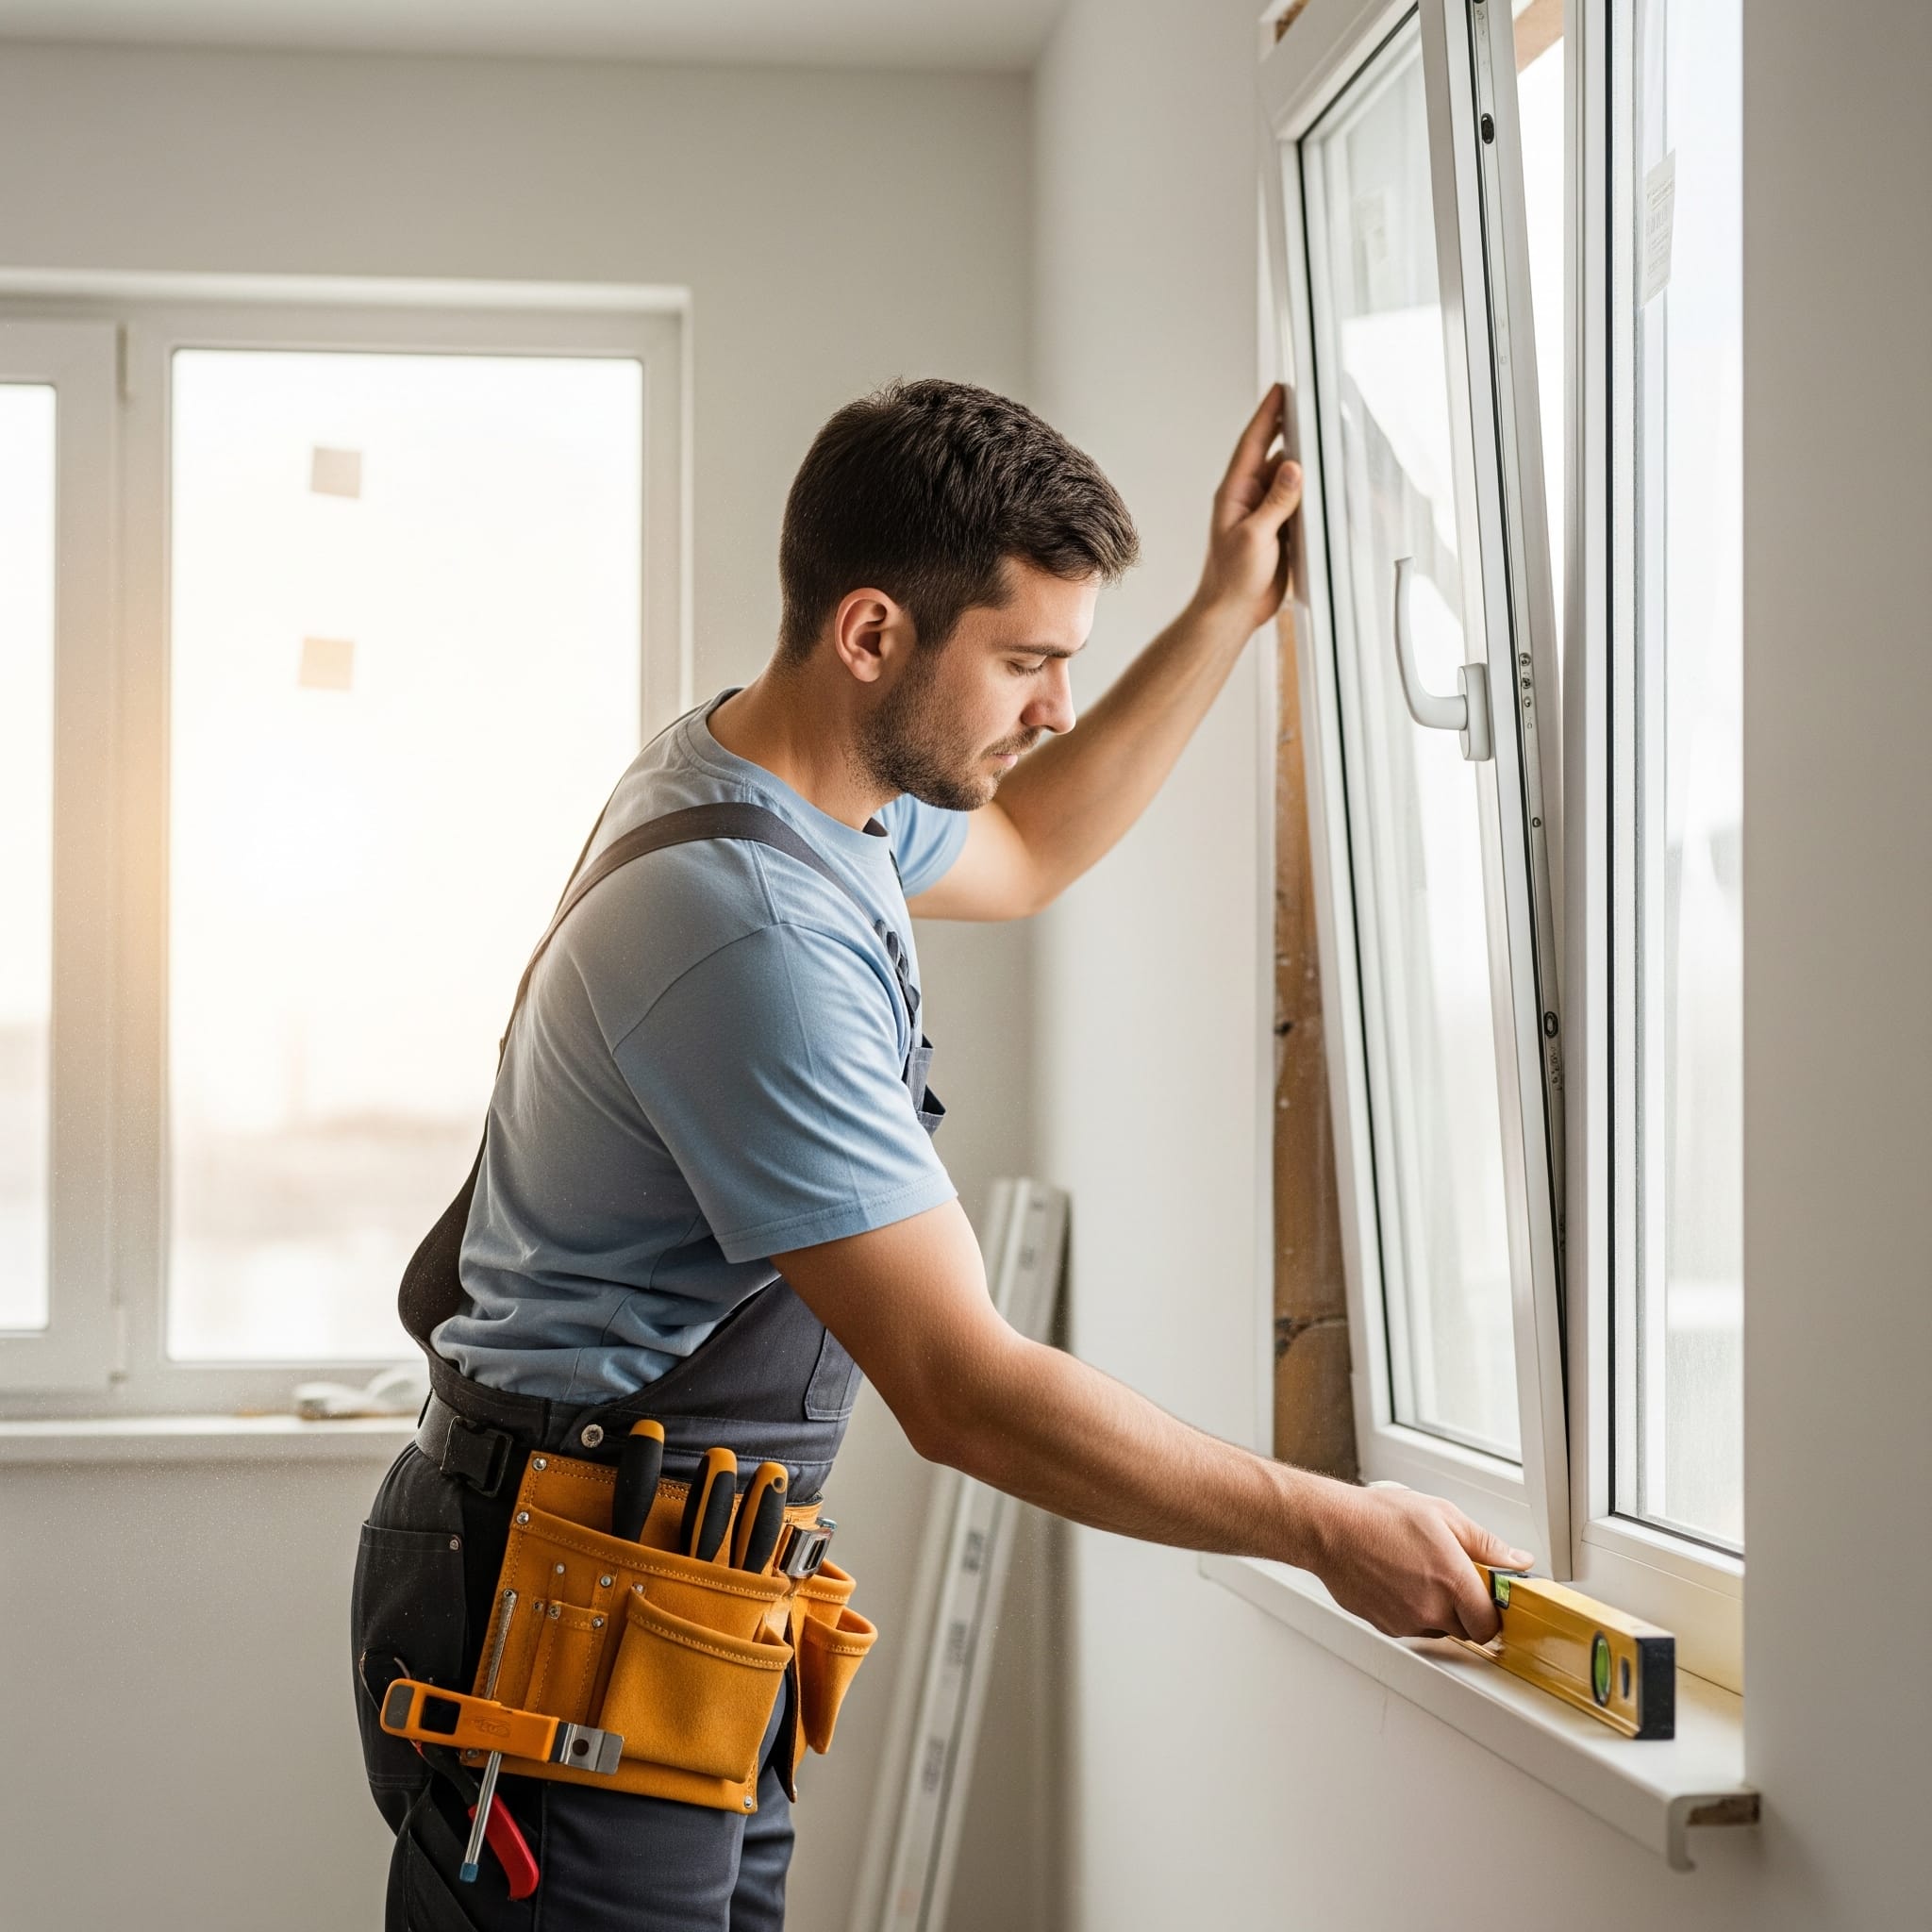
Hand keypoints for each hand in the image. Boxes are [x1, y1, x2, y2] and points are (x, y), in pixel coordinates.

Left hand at [1192, 383, 1302, 632]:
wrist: (1234, 612)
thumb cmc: (1232, 579)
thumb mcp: (1254, 537)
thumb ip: (1275, 501)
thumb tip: (1293, 466)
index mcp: (1234, 492)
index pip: (1252, 443)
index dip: (1268, 414)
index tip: (1281, 389)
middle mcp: (1250, 497)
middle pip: (1275, 454)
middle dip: (1293, 431)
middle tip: (1313, 407)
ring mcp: (1266, 512)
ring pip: (1291, 479)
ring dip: (1308, 465)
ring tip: (1327, 443)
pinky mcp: (1280, 529)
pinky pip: (1299, 503)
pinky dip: (1313, 493)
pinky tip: (1328, 484)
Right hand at [1305, 1481, 1534, 1642]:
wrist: (1330, 1528)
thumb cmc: (1379, 1516)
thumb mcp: (1441, 1514)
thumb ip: (1485, 1543)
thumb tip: (1517, 1560)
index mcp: (1452, 1580)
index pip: (1490, 1624)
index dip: (1492, 1613)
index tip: (1488, 1598)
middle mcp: (1431, 1607)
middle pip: (1465, 1629)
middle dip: (1464, 1608)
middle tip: (1450, 1578)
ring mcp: (1406, 1621)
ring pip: (1437, 1629)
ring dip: (1437, 1610)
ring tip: (1418, 1573)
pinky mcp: (1385, 1625)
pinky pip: (1410, 1627)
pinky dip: (1411, 1611)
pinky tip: (1398, 1581)